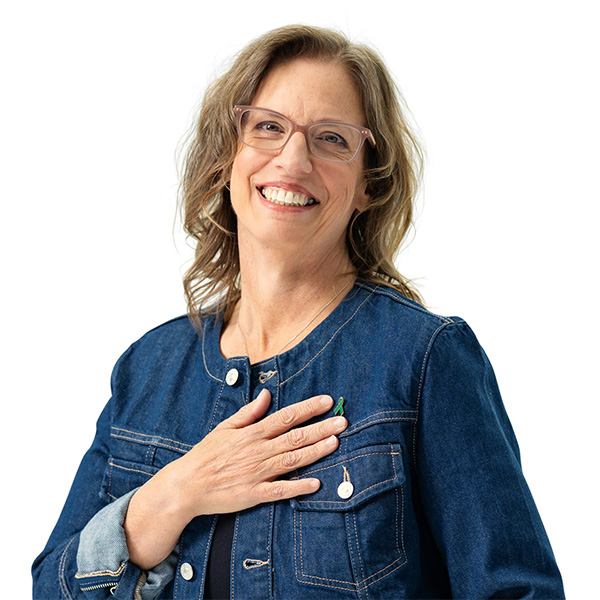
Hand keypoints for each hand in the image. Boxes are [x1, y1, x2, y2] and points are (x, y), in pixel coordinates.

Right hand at [124, 389, 345, 568]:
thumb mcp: (225, 427)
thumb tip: (266, 394)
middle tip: (343, 421)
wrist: (187, 485)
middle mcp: (258, 451)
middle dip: (321, 428)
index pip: (286, 417)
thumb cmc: (206, 454)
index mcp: (252, 433)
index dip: (308, 408)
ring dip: (316, 451)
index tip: (327, 401)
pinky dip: (298, 487)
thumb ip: (248, 412)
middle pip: (296, 437)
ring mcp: (257, 473)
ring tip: (336, 442)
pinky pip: (280, 490)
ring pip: (293, 460)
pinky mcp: (254, 494)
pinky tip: (315, 483)